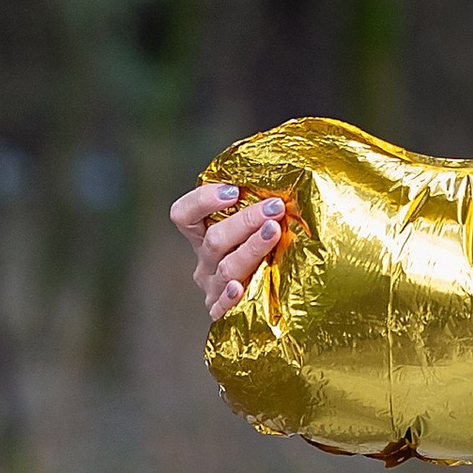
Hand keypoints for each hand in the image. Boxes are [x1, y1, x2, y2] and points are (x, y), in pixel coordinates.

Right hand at [170, 180, 287, 322]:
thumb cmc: (272, 244)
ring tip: (274, 231)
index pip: (184, 214)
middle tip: (275, 207)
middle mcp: (205, 261)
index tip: (233, 191)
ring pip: (226, 267)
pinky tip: (242, 287)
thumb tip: (287, 160)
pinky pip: (222, 307)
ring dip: (250, 248)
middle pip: (213, 239)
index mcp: (204, 234)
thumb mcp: (261, 221)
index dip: (203, 200)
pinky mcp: (223, 313)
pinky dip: (230, 297)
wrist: (279, 300)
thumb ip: (263, 198)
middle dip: (245, 220)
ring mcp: (213, 287)